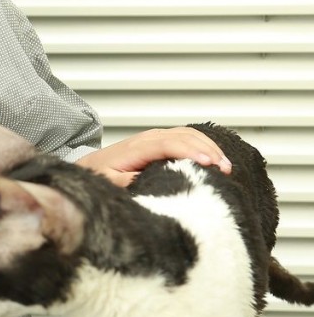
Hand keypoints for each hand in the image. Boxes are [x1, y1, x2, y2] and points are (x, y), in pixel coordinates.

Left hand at [76, 127, 232, 188]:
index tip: (209, 163)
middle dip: (208, 150)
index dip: (190, 152)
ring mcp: (156, 137)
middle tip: (226, 169)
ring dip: (209, 147)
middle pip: (184, 137)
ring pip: (188, 134)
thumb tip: (145, 181)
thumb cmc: (100, 174)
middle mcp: (149, 138)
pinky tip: (215, 158)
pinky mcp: (160, 141)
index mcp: (137, 148)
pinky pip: (186, 137)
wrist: (91, 165)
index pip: (169, 144)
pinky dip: (203, 145)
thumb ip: (125, 181)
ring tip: (225, 165)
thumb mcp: (108, 181)